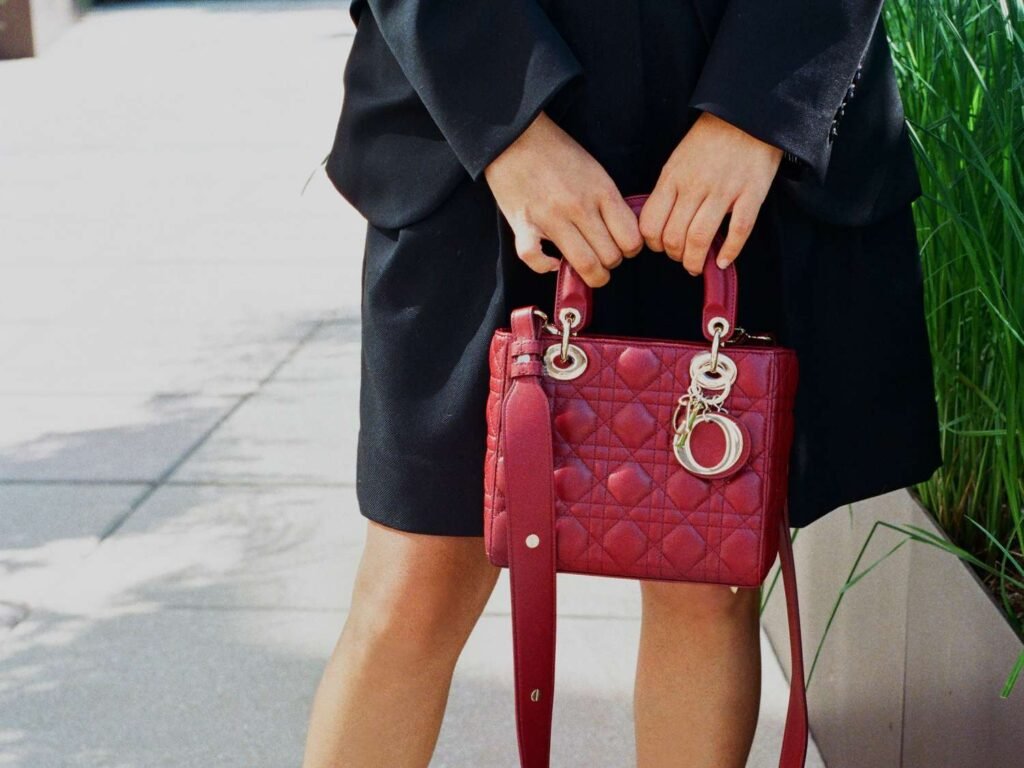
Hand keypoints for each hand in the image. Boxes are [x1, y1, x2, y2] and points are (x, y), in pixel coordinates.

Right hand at [484, 112, 642, 287]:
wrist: (516, 136)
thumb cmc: (557, 152)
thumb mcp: (595, 171)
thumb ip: (609, 202)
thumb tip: (622, 235)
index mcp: (601, 191)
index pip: (631, 240)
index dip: (630, 249)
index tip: (621, 247)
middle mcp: (579, 207)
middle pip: (610, 257)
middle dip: (610, 263)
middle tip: (601, 256)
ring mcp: (550, 218)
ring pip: (584, 265)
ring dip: (588, 274)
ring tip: (584, 267)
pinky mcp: (523, 225)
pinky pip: (536, 259)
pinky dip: (544, 266)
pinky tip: (551, 262)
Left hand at [639, 111, 782, 275]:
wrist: (748, 115)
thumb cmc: (710, 140)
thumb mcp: (677, 161)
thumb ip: (668, 191)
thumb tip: (657, 224)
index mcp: (672, 178)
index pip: (650, 224)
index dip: (652, 244)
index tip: (660, 247)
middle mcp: (695, 186)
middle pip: (674, 237)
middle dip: (675, 256)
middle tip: (681, 258)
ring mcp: (724, 190)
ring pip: (700, 239)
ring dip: (695, 261)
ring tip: (697, 265)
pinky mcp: (752, 193)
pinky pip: (739, 231)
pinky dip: (729, 252)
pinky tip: (722, 261)